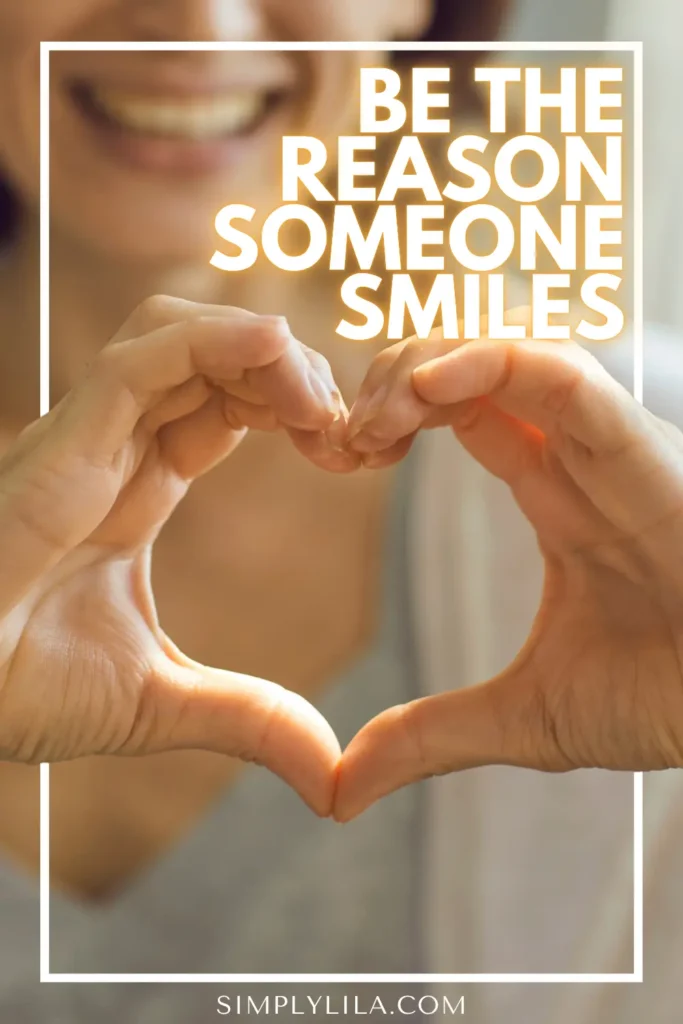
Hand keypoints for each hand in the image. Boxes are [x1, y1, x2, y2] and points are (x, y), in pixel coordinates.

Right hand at [0, 296, 355, 814]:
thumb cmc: (20, 689)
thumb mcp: (160, 702)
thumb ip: (249, 719)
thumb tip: (331, 775)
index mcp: (137, 488)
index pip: (228, 408)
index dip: (296, 411)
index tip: (354, 453)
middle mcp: (115, 449)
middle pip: (215, 359)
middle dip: (292, 375)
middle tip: (349, 429)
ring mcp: (88, 438)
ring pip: (181, 337)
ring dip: (263, 352)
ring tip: (318, 404)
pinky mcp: (64, 443)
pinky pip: (141, 359)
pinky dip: (209, 339)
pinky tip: (271, 347)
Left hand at [335, 321, 682, 820]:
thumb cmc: (668, 701)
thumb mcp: (527, 717)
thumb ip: (430, 736)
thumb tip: (340, 789)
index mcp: (557, 493)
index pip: (464, 410)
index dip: (393, 415)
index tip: (338, 454)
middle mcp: (581, 455)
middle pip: (477, 365)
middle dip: (398, 377)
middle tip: (343, 432)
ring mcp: (612, 445)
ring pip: (512, 351)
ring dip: (428, 365)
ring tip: (372, 415)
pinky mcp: (646, 450)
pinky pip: (565, 374)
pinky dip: (492, 363)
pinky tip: (426, 388)